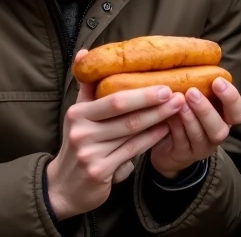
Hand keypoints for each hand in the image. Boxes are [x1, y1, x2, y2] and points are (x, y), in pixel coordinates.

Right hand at [46, 51, 182, 218]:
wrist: (63, 187)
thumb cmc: (78, 144)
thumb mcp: (78, 115)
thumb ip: (86, 87)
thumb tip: (84, 52)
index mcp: (77, 113)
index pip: (113, 100)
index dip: (141, 93)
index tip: (164, 85)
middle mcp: (81, 132)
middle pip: (125, 115)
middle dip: (153, 104)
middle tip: (177, 94)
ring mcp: (90, 153)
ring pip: (132, 133)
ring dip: (157, 120)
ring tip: (177, 110)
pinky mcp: (100, 171)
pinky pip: (131, 152)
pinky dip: (150, 140)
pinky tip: (164, 130)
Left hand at [150, 75, 240, 177]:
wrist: (168, 146)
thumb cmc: (186, 114)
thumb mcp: (197, 100)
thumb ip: (201, 84)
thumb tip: (199, 54)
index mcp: (224, 119)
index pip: (239, 113)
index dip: (232, 98)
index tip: (217, 81)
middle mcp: (215, 135)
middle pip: (220, 129)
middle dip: (206, 110)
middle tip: (192, 92)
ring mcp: (200, 148)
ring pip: (199, 135)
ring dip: (189, 118)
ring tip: (178, 101)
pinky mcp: (183, 155)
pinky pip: (180, 141)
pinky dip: (174, 125)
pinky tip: (167, 113)